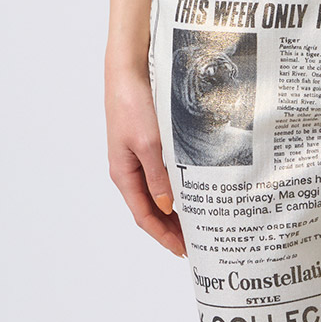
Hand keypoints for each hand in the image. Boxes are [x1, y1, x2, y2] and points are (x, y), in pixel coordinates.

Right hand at [104, 54, 185, 257]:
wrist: (128, 71)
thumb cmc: (133, 104)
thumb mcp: (150, 144)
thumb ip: (159, 177)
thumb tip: (168, 207)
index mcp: (123, 174)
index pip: (143, 216)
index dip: (163, 236)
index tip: (182, 250)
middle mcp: (129, 171)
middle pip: (151, 210)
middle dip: (171, 229)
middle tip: (196, 244)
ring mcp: (138, 160)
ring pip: (158, 196)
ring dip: (175, 212)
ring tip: (196, 226)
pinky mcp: (148, 148)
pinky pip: (162, 178)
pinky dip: (176, 191)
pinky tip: (191, 195)